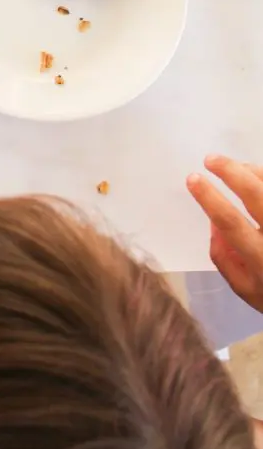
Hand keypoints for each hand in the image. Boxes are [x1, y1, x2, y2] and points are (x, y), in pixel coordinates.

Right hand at [187, 154, 262, 311]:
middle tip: (210, 159)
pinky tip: (256, 175)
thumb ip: (223, 258)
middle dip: (230, 172)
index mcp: (260, 259)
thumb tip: (213, 221)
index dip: (209, 198)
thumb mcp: (244, 288)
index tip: (192, 178)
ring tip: (235, 166)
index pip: (230, 222)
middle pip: (256, 195)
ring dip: (251, 170)